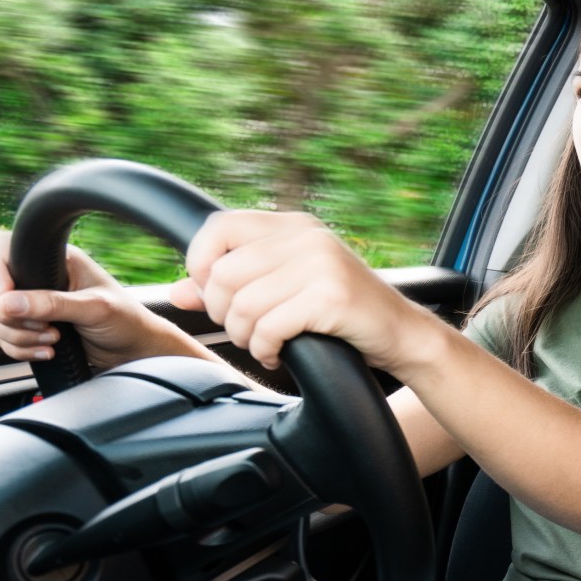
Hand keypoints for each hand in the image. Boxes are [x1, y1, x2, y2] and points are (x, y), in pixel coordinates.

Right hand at [0, 230, 179, 368]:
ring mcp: (33, 304)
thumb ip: (52, 304)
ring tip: (52, 340)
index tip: (6, 301)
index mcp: (55, 259)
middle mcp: (39, 278)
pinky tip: (47, 351)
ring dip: (18, 336)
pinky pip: (4, 337)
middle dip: (10, 316)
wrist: (135, 351)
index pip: (3, 252)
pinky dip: (19, 349)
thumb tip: (8, 303)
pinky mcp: (31, 328)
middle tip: (44, 326)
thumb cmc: (126, 320)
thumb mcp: (93, 308)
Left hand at [175, 210, 433, 372]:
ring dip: (245, 337)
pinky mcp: (330, 297)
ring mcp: (321, 264)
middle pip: (223, 274)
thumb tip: (178, 292)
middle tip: (246, 330)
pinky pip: (268, 327)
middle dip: (224, 313)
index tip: (217, 296)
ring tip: (265, 344)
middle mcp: (307, 237)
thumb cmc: (342, 315)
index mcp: (294, 226)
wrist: (402, 334)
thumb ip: (233, 287)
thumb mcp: (286, 290)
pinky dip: (265, 350)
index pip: (218, 227)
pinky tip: (279, 354)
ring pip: (242, 305)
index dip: (201, 264)